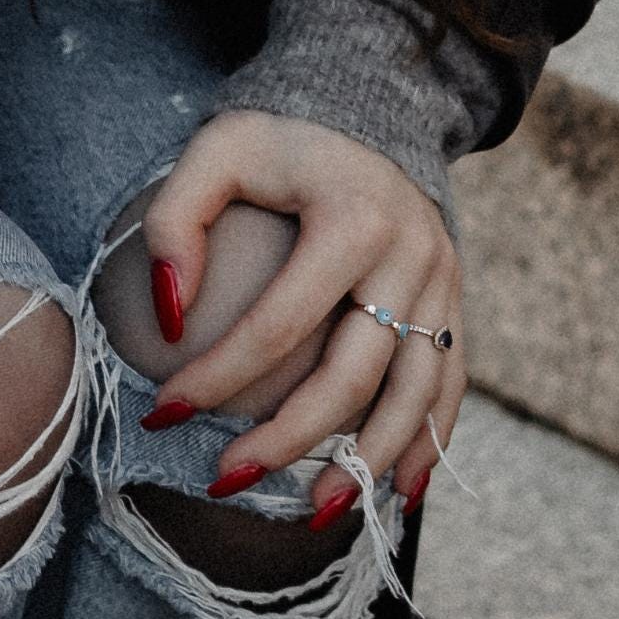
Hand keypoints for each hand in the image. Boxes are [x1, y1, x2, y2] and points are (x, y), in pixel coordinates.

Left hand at [147, 111, 467, 513]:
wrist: (378, 106)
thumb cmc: (286, 139)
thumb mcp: (220, 150)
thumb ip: (178, 220)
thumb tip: (169, 315)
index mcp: (354, 218)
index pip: (278, 324)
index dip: (218, 377)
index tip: (164, 412)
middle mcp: (410, 256)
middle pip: (352, 375)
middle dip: (290, 439)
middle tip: (230, 478)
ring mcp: (442, 285)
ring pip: (413, 394)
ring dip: (367, 461)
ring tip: (317, 511)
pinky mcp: (455, 304)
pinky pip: (449, 386)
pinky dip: (428, 443)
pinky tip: (398, 492)